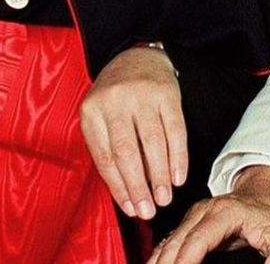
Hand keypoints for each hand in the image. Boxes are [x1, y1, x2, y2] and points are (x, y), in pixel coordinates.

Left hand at [81, 45, 186, 219]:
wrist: (138, 57)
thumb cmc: (117, 99)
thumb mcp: (101, 117)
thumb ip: (108, 149)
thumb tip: (127, 193)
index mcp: (91, 111)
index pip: (104, 157)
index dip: (118, 187)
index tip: (130, 209)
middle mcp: (114, 101)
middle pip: (127, 152)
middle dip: (138, 187)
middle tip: (148, 211)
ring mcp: (141, 95)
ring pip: (152, 143)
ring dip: (159, 176)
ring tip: (164, 198)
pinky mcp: (166, 93)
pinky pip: (175, 130)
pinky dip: (178, 157)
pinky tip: (178, 176)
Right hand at [149, 165, 269, 263]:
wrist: (267, 194)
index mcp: (224, 213)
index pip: (197, 239)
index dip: (185, 261)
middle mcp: (204, 211)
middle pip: (176, 242)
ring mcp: (194, 217)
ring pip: (168, 242)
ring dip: (158, 262)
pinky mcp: (190, 224)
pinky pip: (168, 243)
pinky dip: (160, 258)